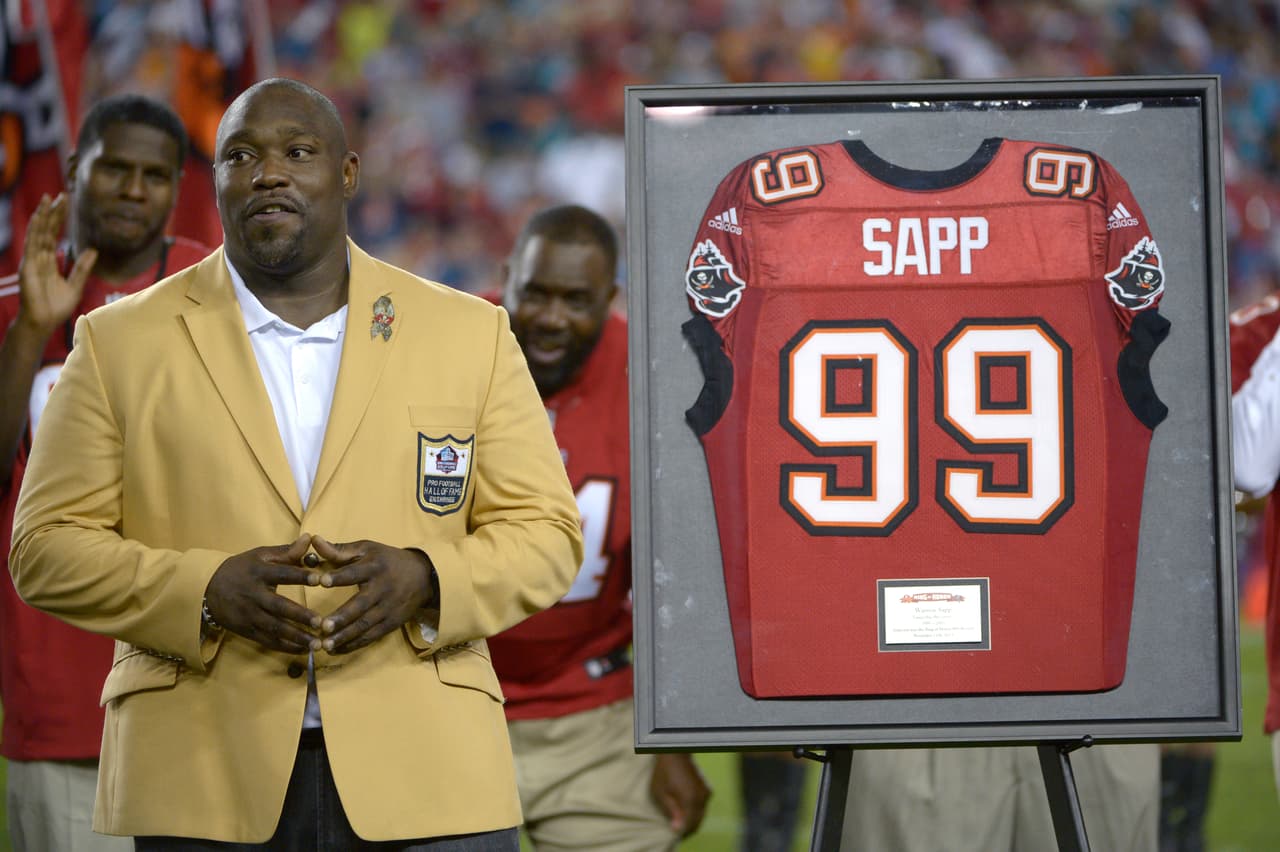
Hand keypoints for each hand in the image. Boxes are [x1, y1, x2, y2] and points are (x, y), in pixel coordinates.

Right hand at [16, 194, 96, 334]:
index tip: (65, 204)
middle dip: (53, 213)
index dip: (59, 220)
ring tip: (48, 198)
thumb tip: (93, 250)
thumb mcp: (75, 284)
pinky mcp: (28, 266)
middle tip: (61, 195)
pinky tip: (39, 217)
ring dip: (43, 215)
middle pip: (46, 230)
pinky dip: (35, 230)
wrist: (43, 322)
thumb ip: (82, 267)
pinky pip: (32, 244)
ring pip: (38, 233)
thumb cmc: (56, 307)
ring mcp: (32, 260)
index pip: (53, 235)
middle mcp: (39, 258)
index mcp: (48, 261)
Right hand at [203, 534, 321, 652]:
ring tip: (317, 643)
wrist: (206, 589)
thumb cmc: (241, 569)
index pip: (282, 574)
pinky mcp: (247, 630)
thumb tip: (309, 539)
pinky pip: (268, 641)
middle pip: (279, 607)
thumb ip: (286, 551)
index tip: (319, 579)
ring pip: (275, 628)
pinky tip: (304, 650)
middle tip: (321, 622)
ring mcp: (249, 615)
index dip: (300, 576)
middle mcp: (254, 595)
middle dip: (300, 615)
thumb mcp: (260, 556)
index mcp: (259, 573)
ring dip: (296, 637)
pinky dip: (286, 647)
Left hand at [310, 535, 435, 653]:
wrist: (424, 576)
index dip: (338, 576)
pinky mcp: (392, 623)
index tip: (321, 580)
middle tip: (323, 626)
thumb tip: (314, 540)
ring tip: (325, 645)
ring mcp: (388, 608)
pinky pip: (371, 636)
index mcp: (374, 566)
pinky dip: (354, 644)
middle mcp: (382, 588)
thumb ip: (339, 550)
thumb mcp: (367, 549)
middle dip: (342, 616)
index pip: (355, 572)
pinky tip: (336, 650)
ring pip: (365, 625)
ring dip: (345, 636)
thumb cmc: (387, 560)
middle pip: (361, 604)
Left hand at [650, 753, 710, 836]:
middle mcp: (702, 798)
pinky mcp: (706, 789)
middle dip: (688, 829)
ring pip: (701, 815)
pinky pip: (702, 807)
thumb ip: (671, 811)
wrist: (676, 752)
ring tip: (679, 819)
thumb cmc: (664, 772)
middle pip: (697, 822)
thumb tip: (677, 829)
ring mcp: (706, 793)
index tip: (673, 833)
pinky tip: (685, 809)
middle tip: (675, 828)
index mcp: (691, 800)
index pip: (690, 826)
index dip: (682, 833)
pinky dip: (695, 812)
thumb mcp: (661, 793)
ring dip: (692, 821)